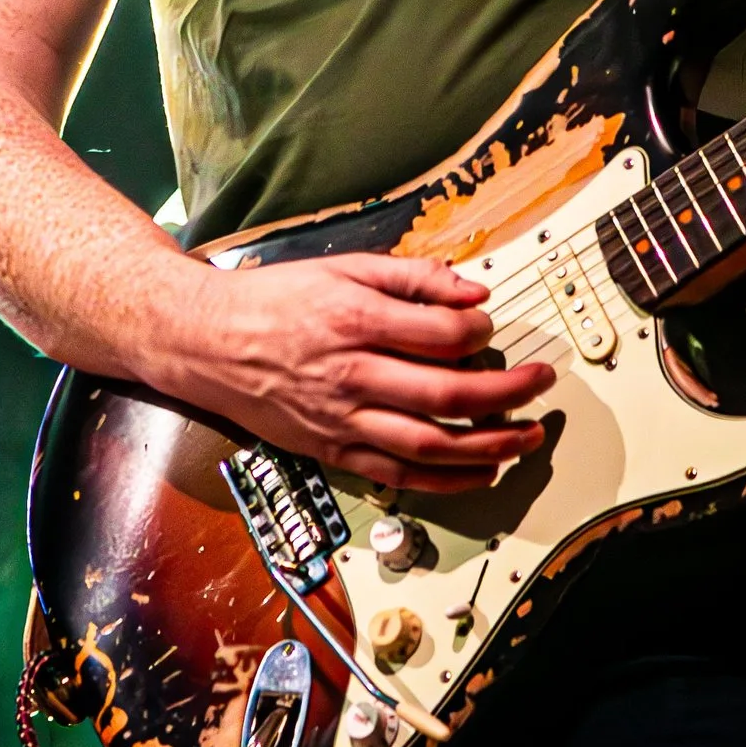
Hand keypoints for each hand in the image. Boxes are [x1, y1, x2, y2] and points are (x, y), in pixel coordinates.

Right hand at [148, 250, 555, 495]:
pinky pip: (399, 474)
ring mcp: (342, 419)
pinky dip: (446, 480)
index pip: (445, 335)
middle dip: (508, 393)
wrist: (205, 342)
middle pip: (449, 395)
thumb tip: (472, 293)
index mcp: (357, 319)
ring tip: (526, 437)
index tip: (492, 329)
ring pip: (431, 445)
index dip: (483, 334)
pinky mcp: (332, 450)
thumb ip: (411, 276)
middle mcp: (353, 374)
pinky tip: (481, 473)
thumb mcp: (342, 267)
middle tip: (539, 383)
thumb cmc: (274, 300)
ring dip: (490, 446)